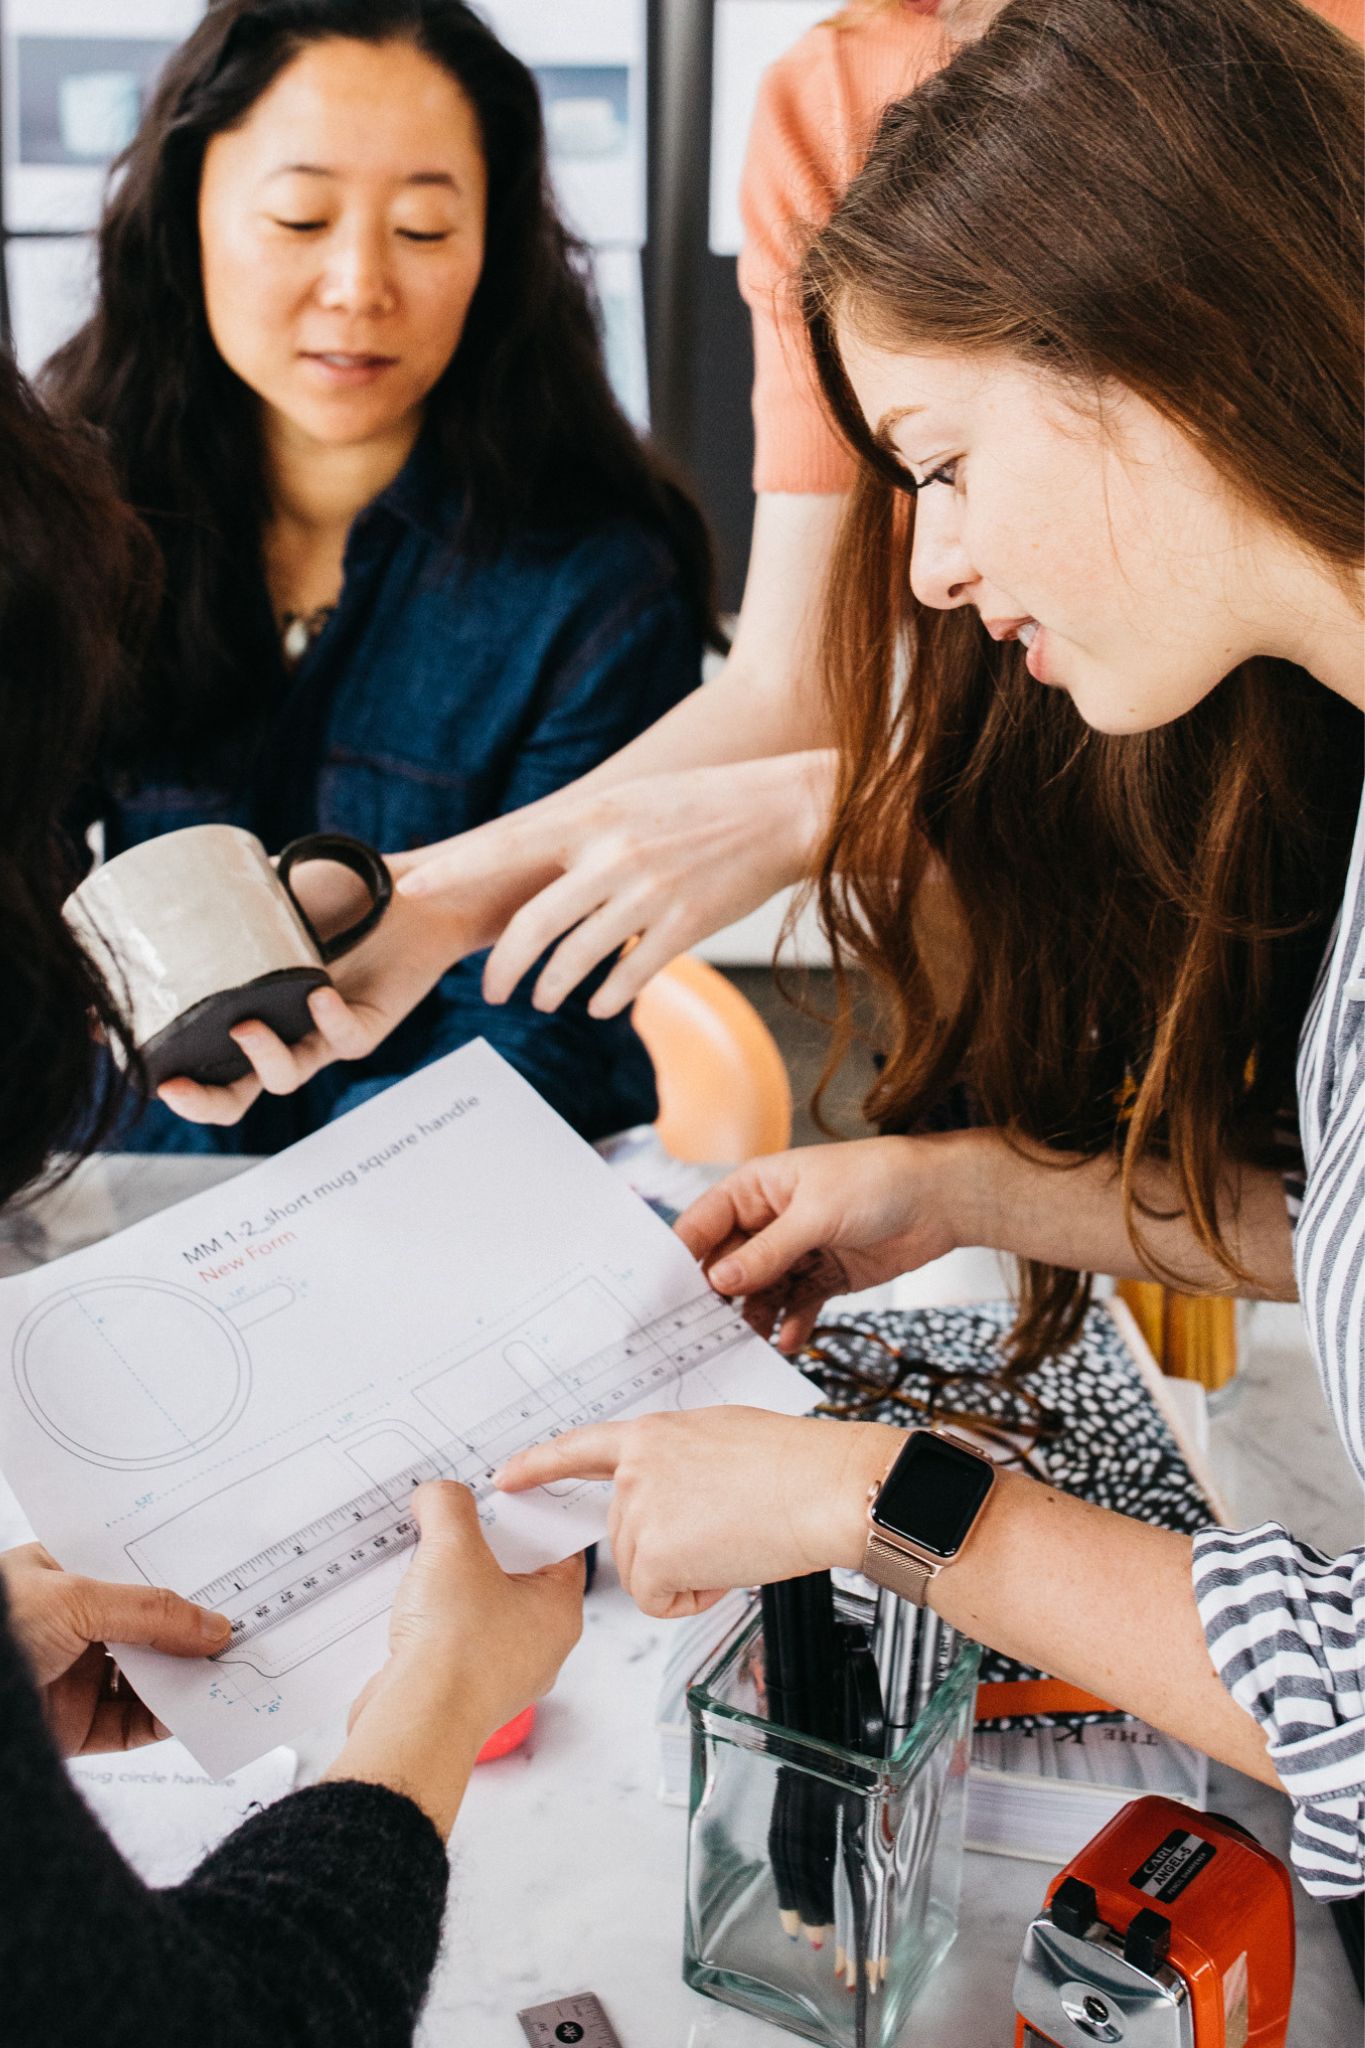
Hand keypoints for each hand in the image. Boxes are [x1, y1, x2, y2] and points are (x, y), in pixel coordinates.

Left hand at [0, 1544, 230, 1755]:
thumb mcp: (77, 1600)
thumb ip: (150, 1611)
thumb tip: (214, 1626)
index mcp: (61, 1575)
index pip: (133, 1569)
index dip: (179, 1572)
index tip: (228, 1575)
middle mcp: (70, 1623)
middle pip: (147, 1625)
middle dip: (192, 1628)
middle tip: (245, 1626)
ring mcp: (73, 1675)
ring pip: (146, 1675)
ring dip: (187, 1676)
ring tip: (233, 1670)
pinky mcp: (75, 1726)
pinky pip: (133, 1724)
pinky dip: (166, 1720)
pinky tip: (195, 1710)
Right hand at [155, 883, 474, 1126]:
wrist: (399, 887)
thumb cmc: (329, 893)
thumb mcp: (263, 896)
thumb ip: (218, 902)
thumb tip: (150, 893)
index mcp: (244, 1010)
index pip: (196, 1058)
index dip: (158, 1063)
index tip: (115, 1046)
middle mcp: (279, 1033)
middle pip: (234, 1095)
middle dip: (201, 1102)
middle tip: (172, 1086)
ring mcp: (320, 1035)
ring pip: (285, 1077)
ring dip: (261, 1059)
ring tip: (246, 1026)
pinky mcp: (365, 1027)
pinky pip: (344, 1038)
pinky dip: (329, 1020)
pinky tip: (320, 993)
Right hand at [328, 1482, 583, 1835]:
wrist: (416, 1723)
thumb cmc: (453, 1650)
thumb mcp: (452, 1548)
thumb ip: (448, 1505)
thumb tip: (440, 1495)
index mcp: (559, 1611)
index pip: (559, 1546)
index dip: (530, 1514)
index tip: (504, 1495)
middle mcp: (539, 1646)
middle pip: (517, 1574)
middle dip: (483, 1547)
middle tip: (457, 1523)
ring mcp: (502, 1672)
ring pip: (481, 1608)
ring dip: (453, 1585)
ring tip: (426, 1560)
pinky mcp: (464, 1691)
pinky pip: (453, 1640)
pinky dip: (433, 1620)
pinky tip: (409, 1605)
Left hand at [397, 752, 835, 1018]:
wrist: (783, 810)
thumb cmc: (701, 806)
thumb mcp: (629, 802)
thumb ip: (579, 834)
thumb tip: (526, 865)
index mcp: (593, 816)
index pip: (507, 846)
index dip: (457, 870)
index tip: (413, 889)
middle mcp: (613, 853)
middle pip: (533, 923)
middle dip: (504, 967)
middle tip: (491, 993)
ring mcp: (650, 891)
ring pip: (577, 957)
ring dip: (553, 988)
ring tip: (545, 1000)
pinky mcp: (687, 923)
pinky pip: (631, 975)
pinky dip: (609, 997)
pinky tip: (601, 1005)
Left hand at [496, 1410, 899, 1617]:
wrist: (823, 1487)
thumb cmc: (795, 1465)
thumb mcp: (724, 1438)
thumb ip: (682, 1462)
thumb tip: (680, 1494)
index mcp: (653, 1435)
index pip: (581, 1448)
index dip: (540, 1464)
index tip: (506, 1478)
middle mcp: (635, 1470)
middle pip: (623, 1536)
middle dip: (669, 1551)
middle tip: (728, 1534)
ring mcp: (639, 1511)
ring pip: (640, 1572)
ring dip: (684, 1575)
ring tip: (734, 1544)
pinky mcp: (651, 1555)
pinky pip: (656, 1600)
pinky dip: (692, 1600)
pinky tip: (727, 1570)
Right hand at [675, 1134, 972, 1351]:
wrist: (941, 1199)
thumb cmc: (876, 1181)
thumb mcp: (815, 1214)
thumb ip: (767, 1251)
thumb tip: (718, 1279)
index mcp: (755, 1189)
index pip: (703, 1226)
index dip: (682, 1261)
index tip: (664, 1299)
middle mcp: (768, 1221)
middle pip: (727, 1266)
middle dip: (717, 1300)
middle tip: (702, 1336)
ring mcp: (796, 1250)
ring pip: (759, 1292)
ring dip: (754, 1318)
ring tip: (748, 1345)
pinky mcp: (823, 1275)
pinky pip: (795, 1305)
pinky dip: (791, 1324)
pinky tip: (789, 1341)